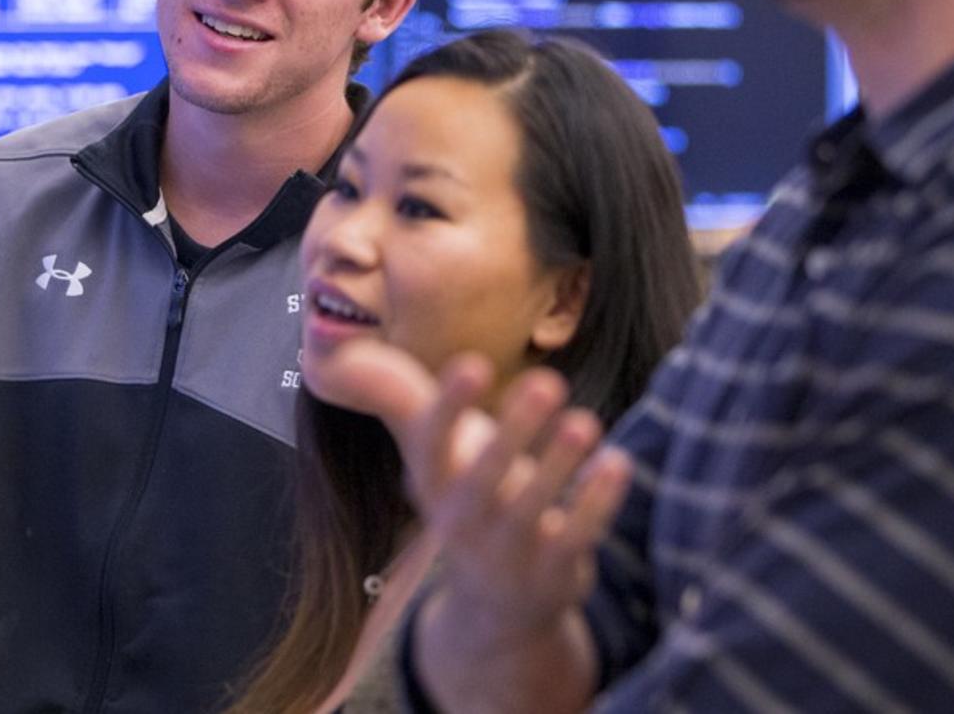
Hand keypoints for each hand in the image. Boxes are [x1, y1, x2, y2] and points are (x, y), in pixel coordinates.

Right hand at [317, 341, 621, 713]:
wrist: (496, 608)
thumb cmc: (469, 501)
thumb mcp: (432, 459)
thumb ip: (402, 403)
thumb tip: (337, 345)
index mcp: (432, 484)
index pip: (432, 443)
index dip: (449, 404)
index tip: (473, 364)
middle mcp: (461, 520)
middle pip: (484, 476)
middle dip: (514, 430)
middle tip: (547, 380)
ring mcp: (506, 553)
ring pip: (533, 508)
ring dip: (558, 465)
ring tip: (585, 422)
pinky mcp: (552, 573)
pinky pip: (575, 536)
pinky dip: (596, 502)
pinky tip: (616, 462)